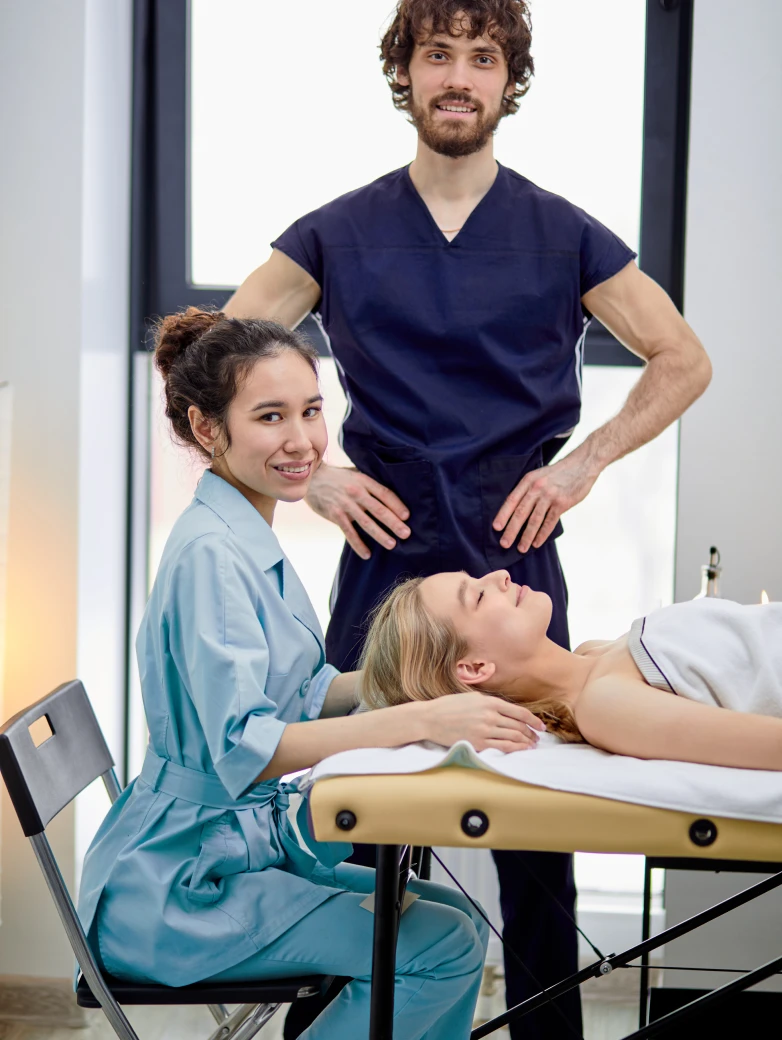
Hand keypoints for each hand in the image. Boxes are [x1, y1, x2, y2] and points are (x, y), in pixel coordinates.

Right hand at [306, 464, 410, 559]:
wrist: (312, 477)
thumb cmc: (338, 477)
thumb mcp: (355, 474)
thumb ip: (370, 484)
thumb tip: (392, 494)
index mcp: (364, 481)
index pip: (384, 493)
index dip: (397, 505)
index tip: (407, 516)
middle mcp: (356, 492)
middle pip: (379, 509)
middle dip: (394, 523)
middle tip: (406, 534)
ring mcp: (345, 504)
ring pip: (366, 522)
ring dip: (380, 535)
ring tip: (391, 545)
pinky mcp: (335, 514)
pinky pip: (349, 532)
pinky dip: (358, 544)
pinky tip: (366, 554)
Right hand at [422, 693, 544, 752]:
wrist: (431, 718)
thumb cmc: (449, 706)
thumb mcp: (472, 698)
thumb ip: (490, 703)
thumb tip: (507, 710)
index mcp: (489, 702)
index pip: (519, 712)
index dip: (533, 720)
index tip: (541, 726)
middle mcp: (489, 716)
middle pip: (518, 726)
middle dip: (530, 733)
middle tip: (536, 738)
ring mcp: (484, 730)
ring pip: (513, 737)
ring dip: (525, 742)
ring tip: (531, 745)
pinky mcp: (478, 743)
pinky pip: (502, 747)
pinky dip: (515, 749)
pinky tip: (520, 750)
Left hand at [492, 453, 599, 552]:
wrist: (582, 465)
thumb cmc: (558, 473)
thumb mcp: (539, 475)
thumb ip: (528, 490)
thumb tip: (515, 510)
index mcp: (528, 480)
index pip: (512, 500)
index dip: (503, 515)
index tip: (496, 528)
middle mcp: (537, 488)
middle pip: (521, 512)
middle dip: (511, 530)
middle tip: (504, 543)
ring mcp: (550, 496)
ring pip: (535, 520)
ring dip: (527, 536)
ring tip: (521, 548)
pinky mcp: (562, 503)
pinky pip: (549, 521)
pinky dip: (542, 534)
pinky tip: (536, 543)